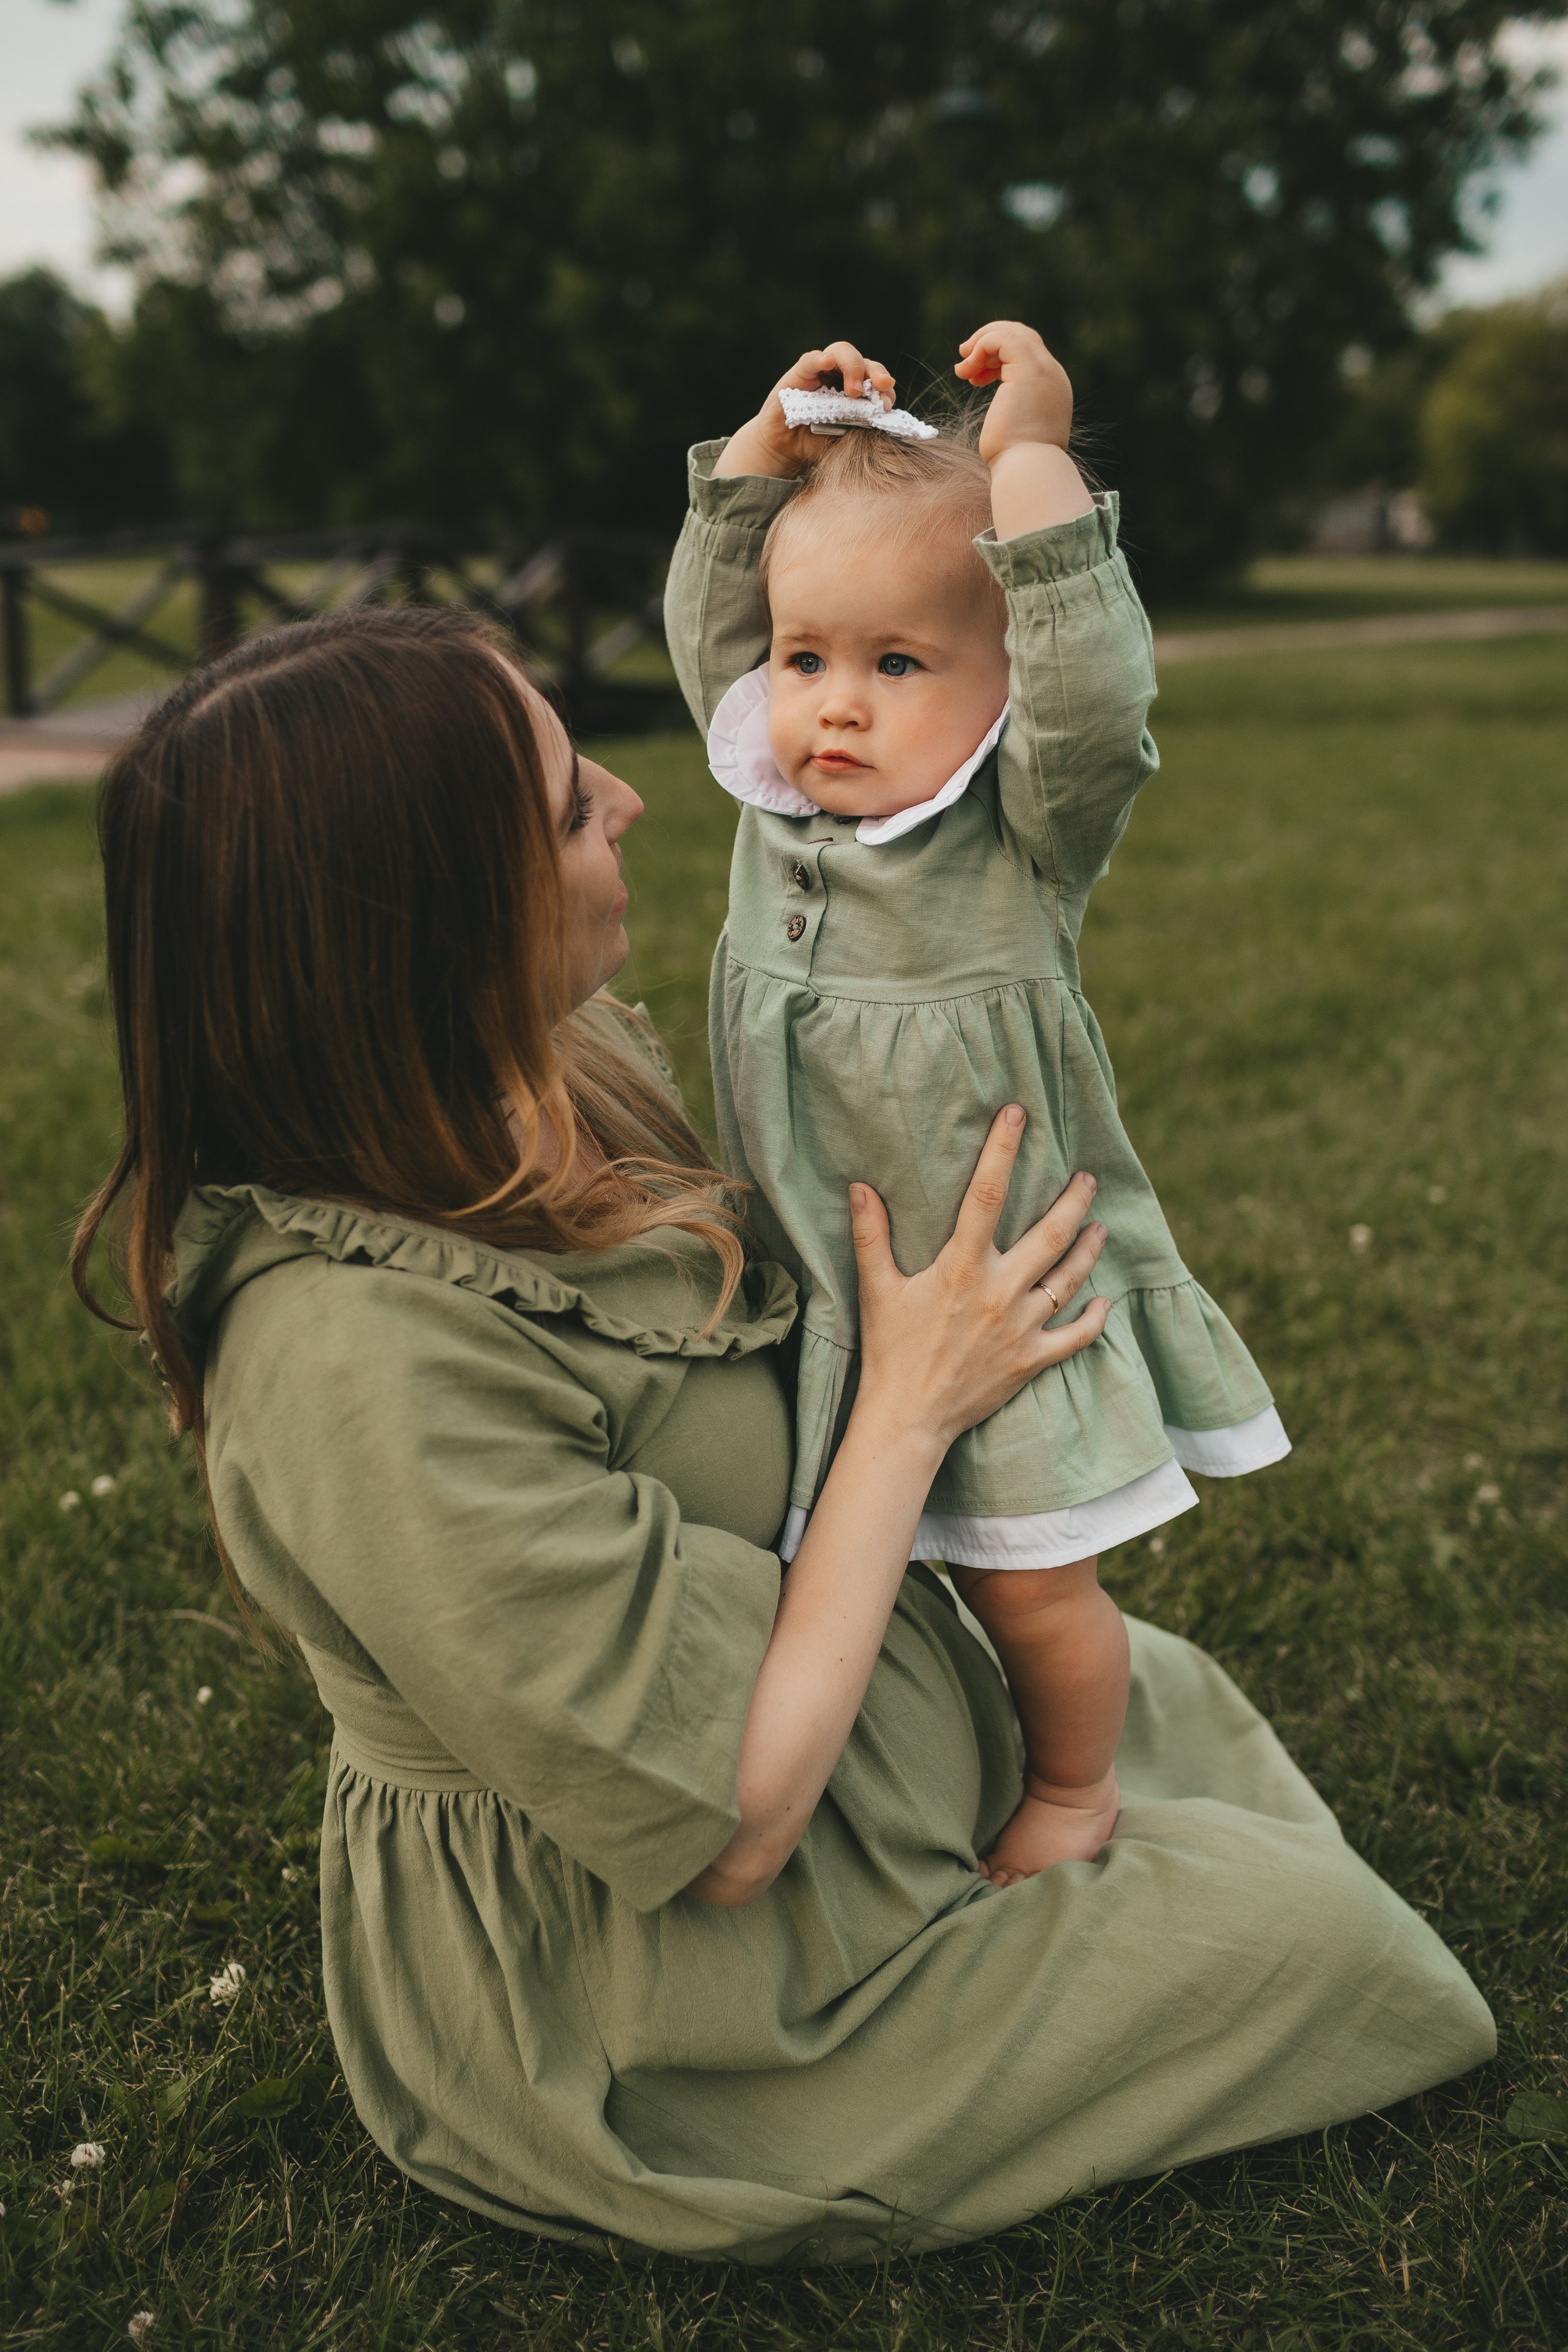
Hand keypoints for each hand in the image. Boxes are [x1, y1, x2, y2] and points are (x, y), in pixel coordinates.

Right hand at [713, 340, 897, 480]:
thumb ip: (866, 426)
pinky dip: (821, 359)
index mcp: (857, 391)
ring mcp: (821, 371)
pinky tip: (827, 363)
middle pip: (865, 363)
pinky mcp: (800, 373)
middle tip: (882, 387)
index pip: (877, 382)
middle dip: (876, 373)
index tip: (889, 404)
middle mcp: (841, 377)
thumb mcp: (848, 439)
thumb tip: (888, 419)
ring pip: (842, 353)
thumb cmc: (817, 444)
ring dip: (853, 367)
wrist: (785, 452)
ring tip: (854, 389)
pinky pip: (812, 360)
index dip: (886, 390)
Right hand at [850, 1106, 1108, 1462]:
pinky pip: (1076, 1337)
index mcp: (961, 1268)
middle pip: (1050, 1233)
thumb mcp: (877, 1289)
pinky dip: (1094, 1318)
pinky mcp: (1032, 1360)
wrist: (907, 1418)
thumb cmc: (889, 1351)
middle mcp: (999, 1292)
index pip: (987, 1195)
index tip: (1018, 1114)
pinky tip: (1103, 1300)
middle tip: (1088, 1176)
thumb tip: (861, 1186)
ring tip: (1100, 1225)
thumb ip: (871, 1235)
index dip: (1004, 1150)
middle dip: (1074, 1199)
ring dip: (1089, 1249)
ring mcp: (1021, 1328)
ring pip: (1069, 1279)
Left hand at [956, 321, 1073, 466]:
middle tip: (963, 358)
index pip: (1027, 354)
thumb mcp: (1014, 431)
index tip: (974, 377)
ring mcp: (1044, 369)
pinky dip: (981, 346)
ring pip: (1013, 332)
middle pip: (1022, 335)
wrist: (1028, 470)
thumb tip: (1003, 411)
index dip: (996, 357)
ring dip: (981, 343)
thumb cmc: (1016, 462)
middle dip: (989, 341)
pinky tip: (967, 370)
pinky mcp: (1029, 369)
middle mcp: (1052, 375)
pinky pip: (1002, 339)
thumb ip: (1014, 412)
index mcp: (1051, 389)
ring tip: (962, 369)